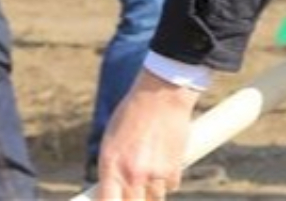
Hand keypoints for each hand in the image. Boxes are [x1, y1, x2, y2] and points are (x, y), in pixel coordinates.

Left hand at [95, 70, 198, 200]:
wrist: (160, 95)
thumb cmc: (131, 114)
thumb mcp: (111, 139)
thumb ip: (112, 168)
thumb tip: (110, 192)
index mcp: (111, 164)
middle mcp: (132, 174)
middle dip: (133, 200)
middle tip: (134, 186)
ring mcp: (154, 176)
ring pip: (153, 200)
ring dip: (151, 191)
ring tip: (149, 164)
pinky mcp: (174, 172)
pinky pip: (170, 187)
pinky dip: (166, 179)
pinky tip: (163, 157)